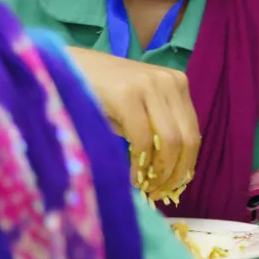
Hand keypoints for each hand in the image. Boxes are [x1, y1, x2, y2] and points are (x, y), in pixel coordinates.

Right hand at [65, 47, 199, 202]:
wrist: (65, 66)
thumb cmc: (101, 92)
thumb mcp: (138, 108)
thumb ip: (157, 130)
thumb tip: (168, 172)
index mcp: (177, 84)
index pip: (193, 131)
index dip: (187, 164)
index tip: (175, 186)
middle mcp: (169, 82)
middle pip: (187, 138)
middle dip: (176, 172)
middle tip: (161, 192)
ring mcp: (150, 85)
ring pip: (170, 140)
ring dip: (160, 171)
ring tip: (148, 187)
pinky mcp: (128, 94)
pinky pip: (143, 138)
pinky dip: (140, 163)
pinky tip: (134, 177)